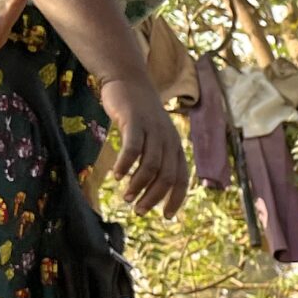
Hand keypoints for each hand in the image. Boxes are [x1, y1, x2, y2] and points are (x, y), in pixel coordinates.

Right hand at [98, 76, 188, 218]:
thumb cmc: (139, 115)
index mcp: (175, 147)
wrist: (129, 80)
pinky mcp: (135, 121)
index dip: (175, 199)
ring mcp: (153, 130)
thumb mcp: (153, 137)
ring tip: (126, 197)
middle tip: (138, 210)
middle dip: (153, 197)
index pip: (181, 179)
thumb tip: (147, 188)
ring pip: (151, 165)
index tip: (165, 217)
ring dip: (138, 185)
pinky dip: (125, 165)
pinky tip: (116, 175)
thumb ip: (154, 158)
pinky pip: (133, 148)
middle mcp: (168, 140)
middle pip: (166, 176)